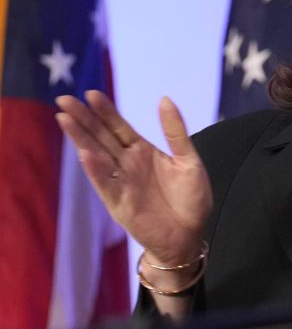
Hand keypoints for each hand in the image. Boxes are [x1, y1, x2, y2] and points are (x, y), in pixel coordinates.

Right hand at [54, 91, 211, 265]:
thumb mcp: (188, 160)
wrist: (190, 235)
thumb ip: (175, 132)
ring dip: (80, 138)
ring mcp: (120, 182)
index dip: (105, 111)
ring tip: (64, 119)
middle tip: (64, 100)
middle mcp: (126, 164)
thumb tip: (165, 98)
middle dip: (83, 119)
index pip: (118, 126)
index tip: (91, 93)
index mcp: (142, 151)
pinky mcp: (119, 202)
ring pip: (96, 156)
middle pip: (101, 137)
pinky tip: (84, 153)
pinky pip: (105, 183)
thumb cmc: (191, 199)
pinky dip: (95, 169)